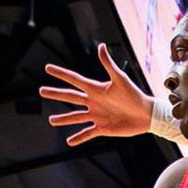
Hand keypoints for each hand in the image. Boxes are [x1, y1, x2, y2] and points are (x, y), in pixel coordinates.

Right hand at [40, 45, 164, 144]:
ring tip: (51, 121)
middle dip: (55, 94)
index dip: (61, 74)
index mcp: (96, 89)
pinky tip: (69, 141)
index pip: (74, 79)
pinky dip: (79, 138)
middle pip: (70, 97)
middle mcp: (93, 102)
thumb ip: (108, 64)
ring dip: (64, 119)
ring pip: (76, 117)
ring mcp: (97, 115)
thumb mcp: (120, 79)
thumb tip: (101, 46)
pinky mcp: (103, 128)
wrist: (146, 114)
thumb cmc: (134, 94)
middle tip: (41, 91)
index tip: (47, 68)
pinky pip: (88, 133)